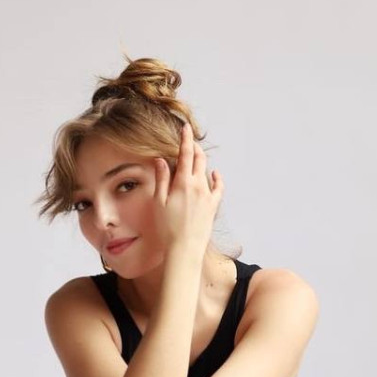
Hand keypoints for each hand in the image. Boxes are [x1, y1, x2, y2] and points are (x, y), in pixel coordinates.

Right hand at [152, 121, 223, 256]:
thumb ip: (161, 179)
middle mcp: (198, 186)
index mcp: (183, 183)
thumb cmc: (167, 228)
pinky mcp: (213, 206)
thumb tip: (161, 160)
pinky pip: (218, 188)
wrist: (185, 249)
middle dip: (194, 147)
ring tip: (196, 156)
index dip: (185, 139)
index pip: (185, 154)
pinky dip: (217, 178)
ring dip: (201, 161)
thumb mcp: (158, 202)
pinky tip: (215, 173)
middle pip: (199, 158)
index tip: (185, 128)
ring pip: (206, 171)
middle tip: (189, 140)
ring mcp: (208, 196)